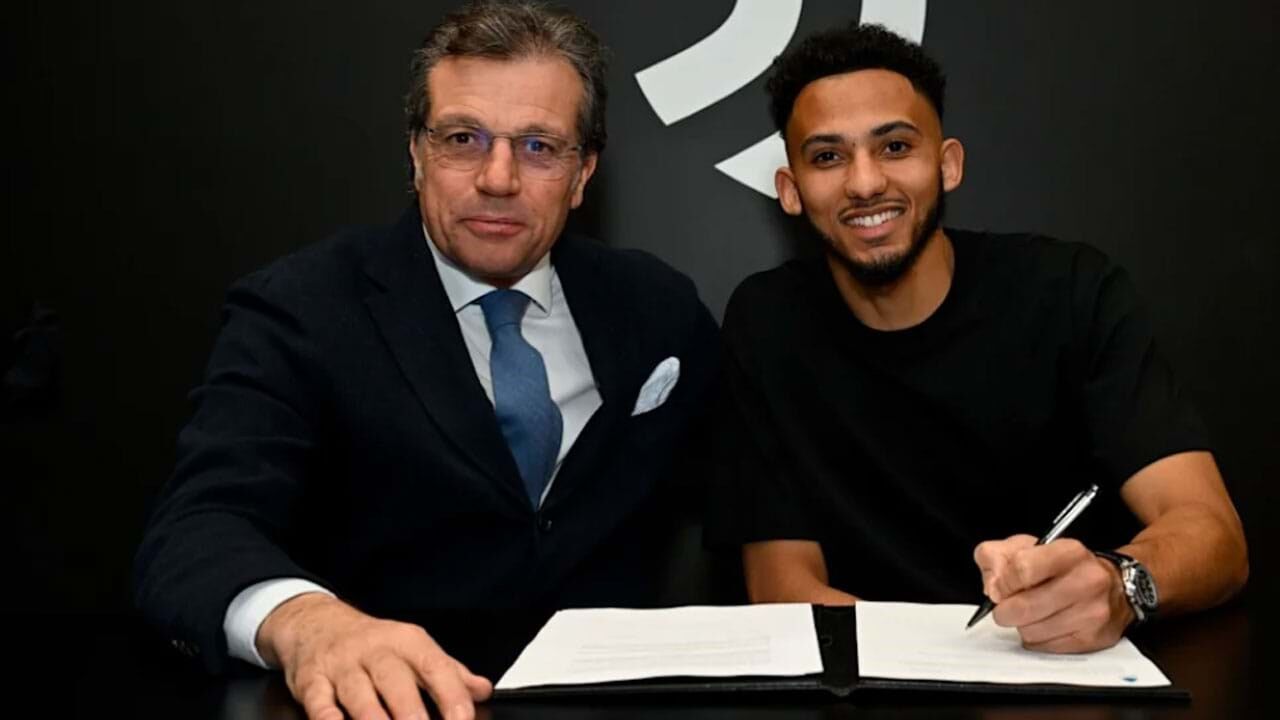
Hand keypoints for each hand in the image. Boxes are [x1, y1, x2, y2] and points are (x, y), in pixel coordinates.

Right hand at [257, 593, 491, 719]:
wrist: (316, 624)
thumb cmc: (372, 644)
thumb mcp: (413, 649)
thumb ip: (448, 672)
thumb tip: (482, 690)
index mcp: (407, 642)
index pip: (434, 666)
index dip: (451, 694)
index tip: (462, 717)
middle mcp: (375, 651)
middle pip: (395, 681)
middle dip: (410, 711)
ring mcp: (342, 666)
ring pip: (358, 694)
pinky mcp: (312, 681)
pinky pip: (319, 702)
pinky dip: (328, 718)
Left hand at [973, 534, 1133, 652]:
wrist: (1115, 587)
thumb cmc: (1064, 566)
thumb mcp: (1026, 546)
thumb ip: (996, 556)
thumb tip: (991, 585)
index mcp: (1069, 553)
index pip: (1022, 569)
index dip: (1003, 582)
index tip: (999, 588)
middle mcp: (1086, 581)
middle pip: (1023, 607)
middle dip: (1005, 610)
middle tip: (1007, 606)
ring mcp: (1092, 613)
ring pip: (1031, 631)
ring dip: (1022, 625)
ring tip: (1032, 613)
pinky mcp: (1092, 639)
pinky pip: (1045, 647)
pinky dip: (1037, 639)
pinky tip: (1046, 624)